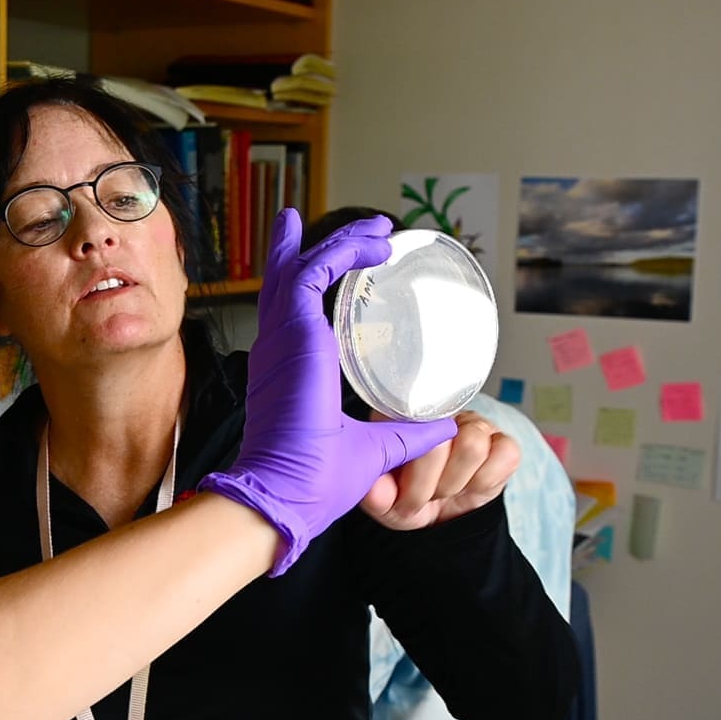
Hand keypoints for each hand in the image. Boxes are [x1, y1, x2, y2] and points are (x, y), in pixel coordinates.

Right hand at [200, 209, 457, 575]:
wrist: (286, 492)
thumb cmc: (314, 481)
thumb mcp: (372, 450)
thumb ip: (405, 436)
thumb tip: (443, 428)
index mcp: (288, 370)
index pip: (296, 310)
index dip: (320, 279)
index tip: (353, 263)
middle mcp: (278, 348)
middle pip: (292, 279)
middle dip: (324, 247)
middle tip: (364, 230)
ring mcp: (281, 338)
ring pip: (302, 268)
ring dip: (341, 241)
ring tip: (376, 227)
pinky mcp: (294, 333)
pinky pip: (314, 274)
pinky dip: (342, 253)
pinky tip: (373, 244)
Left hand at [360, 411, 518, 530]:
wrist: (442, 518)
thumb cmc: (408, 498)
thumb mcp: (386, 502)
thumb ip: (376, 493)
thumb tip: (374, 487)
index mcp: (404, 417)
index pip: (407, 423)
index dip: (407, 467)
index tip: (401, 492)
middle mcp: (441, 413)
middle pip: (439, 438)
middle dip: (427, 483)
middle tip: (421, 497)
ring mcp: (475, 424)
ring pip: (472, 446)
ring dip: (454, 482)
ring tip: (443, 491)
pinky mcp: (505, 443)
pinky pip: (505, 456)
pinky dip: (485, 481)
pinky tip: (471, 486)